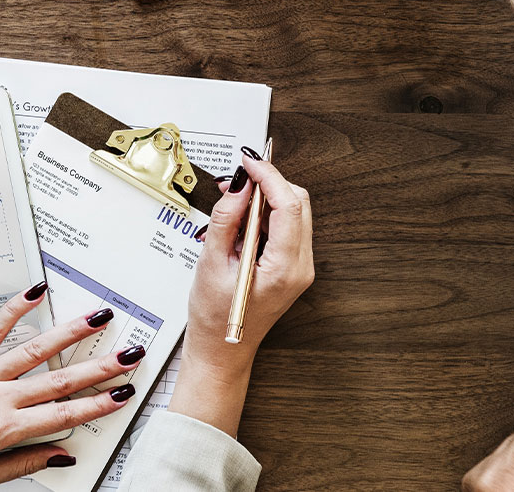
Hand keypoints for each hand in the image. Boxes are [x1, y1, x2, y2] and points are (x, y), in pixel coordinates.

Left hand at [0, 286, 142, 490]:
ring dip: (70, 333)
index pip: (61, 416)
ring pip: (33, 351)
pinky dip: (14, 309)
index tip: (121, 394)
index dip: (96, 404)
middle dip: (99, 367)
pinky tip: (35, 292)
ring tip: (98, 318)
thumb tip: (60, 455)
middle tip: (129, 355)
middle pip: (58, 381)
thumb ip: (21, 465)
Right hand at [167, 152, 314, 436]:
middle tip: (238, 179)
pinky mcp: (294, 266)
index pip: (288, 205)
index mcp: (284, 268)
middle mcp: (301, 267)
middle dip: (270, 184)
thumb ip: (226, 220)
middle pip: (298, 204)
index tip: (248, 161)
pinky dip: (268, 215)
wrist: (222, 351)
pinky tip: (243, 220)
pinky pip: (288, 228)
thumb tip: (240, 185)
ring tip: (234, 202)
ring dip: (267, 199)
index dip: (269, 176)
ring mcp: (301, 267)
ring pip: (295, 212)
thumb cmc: (214, 319)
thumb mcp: (211, 264)